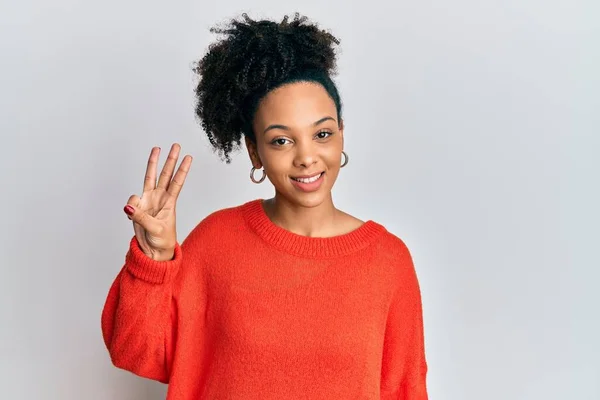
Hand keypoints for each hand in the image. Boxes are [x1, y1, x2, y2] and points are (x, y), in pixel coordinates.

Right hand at [123, 143, 192, 260]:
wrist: (153, 250)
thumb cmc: (161, 240)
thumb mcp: (155, 229)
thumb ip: (142, 217)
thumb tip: (129, 207)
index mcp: (170, 202)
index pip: (177, 182)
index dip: (182, 170)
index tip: (189, 157)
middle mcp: (160, 198)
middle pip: (166, 174)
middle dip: (171, 159)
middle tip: (176, 145)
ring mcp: (149, 201)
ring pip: (150, 177)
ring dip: (153, 163)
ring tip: (156, 148)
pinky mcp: (138, 207)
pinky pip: (131, 202)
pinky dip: (130, 208)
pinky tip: (132, 217)